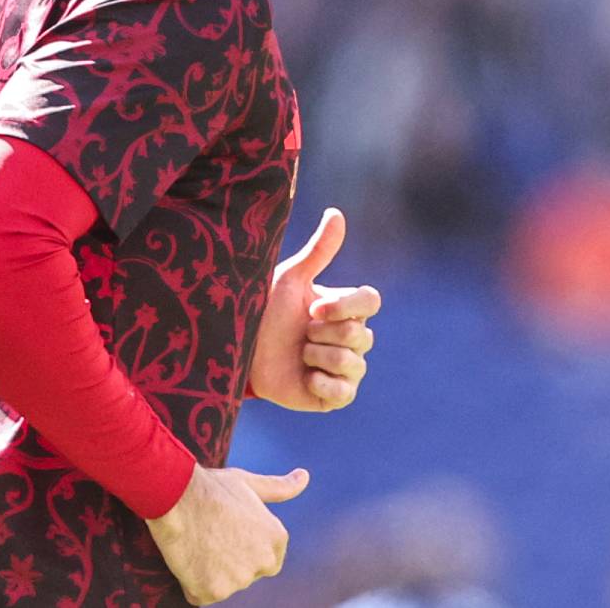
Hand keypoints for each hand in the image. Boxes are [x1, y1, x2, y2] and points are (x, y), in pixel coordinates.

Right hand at [145, 463, 308, 604]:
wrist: (178, 496)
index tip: (228, 535)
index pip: (268, 560)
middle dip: (229, 563)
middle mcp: (263, 562)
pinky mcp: (212, 592)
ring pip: (222, 584)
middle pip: (245, 574)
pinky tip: (187, 556)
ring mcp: (238, 580)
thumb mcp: (250, 484)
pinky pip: (200, 594)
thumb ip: (280, 488)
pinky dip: (191, 582)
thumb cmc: (212, 488)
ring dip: (209, 572)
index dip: (245, 549)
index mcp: (276, 539)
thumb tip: (304, 477)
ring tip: (197, 543)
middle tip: (210, 537)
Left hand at [248, 209, 382, 411]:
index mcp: (346, 308)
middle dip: (322, 333)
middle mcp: (352, 337)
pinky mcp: (333, 396)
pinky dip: (321, 382)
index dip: (345, 306)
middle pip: (360, 333)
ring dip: (317, 355)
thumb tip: (336, 213)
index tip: (313, 308)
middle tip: (300, 333)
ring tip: (298, 353)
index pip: (370, 301)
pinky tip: (303, 375)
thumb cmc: (265, 311)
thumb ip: (318, 251)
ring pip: (352, 363)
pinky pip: (343, 392)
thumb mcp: (290, 279)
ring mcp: (345, 368)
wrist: (239, 351)